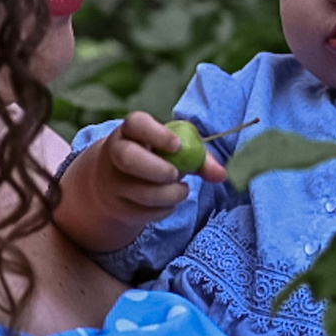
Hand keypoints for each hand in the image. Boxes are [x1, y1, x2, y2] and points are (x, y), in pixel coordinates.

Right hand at [55, 111, 227, 253]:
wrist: (118, 183)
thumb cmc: (155, 159)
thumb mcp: (173, 151)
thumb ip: (199, 157)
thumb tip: (221, 174)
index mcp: (130, 132)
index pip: (136, 123)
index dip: (157, 134)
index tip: (177, 145)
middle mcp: (115, 154)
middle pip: (127, 157)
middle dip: (157, 169)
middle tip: (176, 175)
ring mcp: (114, 183)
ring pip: (139, 191)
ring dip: (168, 195)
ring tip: (181, 189)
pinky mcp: (119, 207)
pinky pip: (144, 212)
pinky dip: (164, 210)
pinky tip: (168, 202)